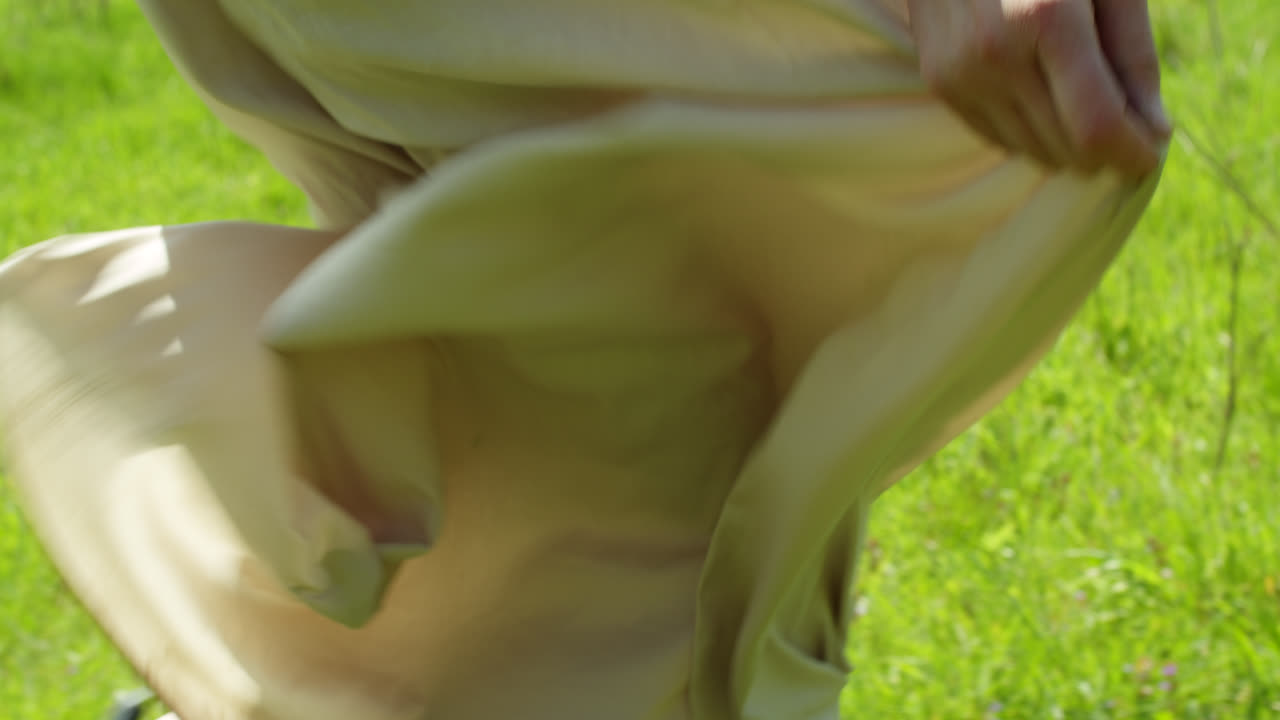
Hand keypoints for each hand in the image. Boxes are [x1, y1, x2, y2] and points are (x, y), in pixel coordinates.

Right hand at [906, 0, 1171, 176]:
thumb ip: (1133, 51)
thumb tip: (1155, 130)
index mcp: (1047, 18)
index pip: (1095, 124)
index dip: (1130, 152)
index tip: (1152, 155)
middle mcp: (996, 53)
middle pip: (1064, 147)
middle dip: (1106, 152)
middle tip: (1129, 133)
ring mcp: (960, 71)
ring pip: (1029, 149)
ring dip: (1069, 147)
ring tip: (1090, 115)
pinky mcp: (940, 81)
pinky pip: (997, 136)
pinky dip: (1032, 134)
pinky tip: (1050, 104)